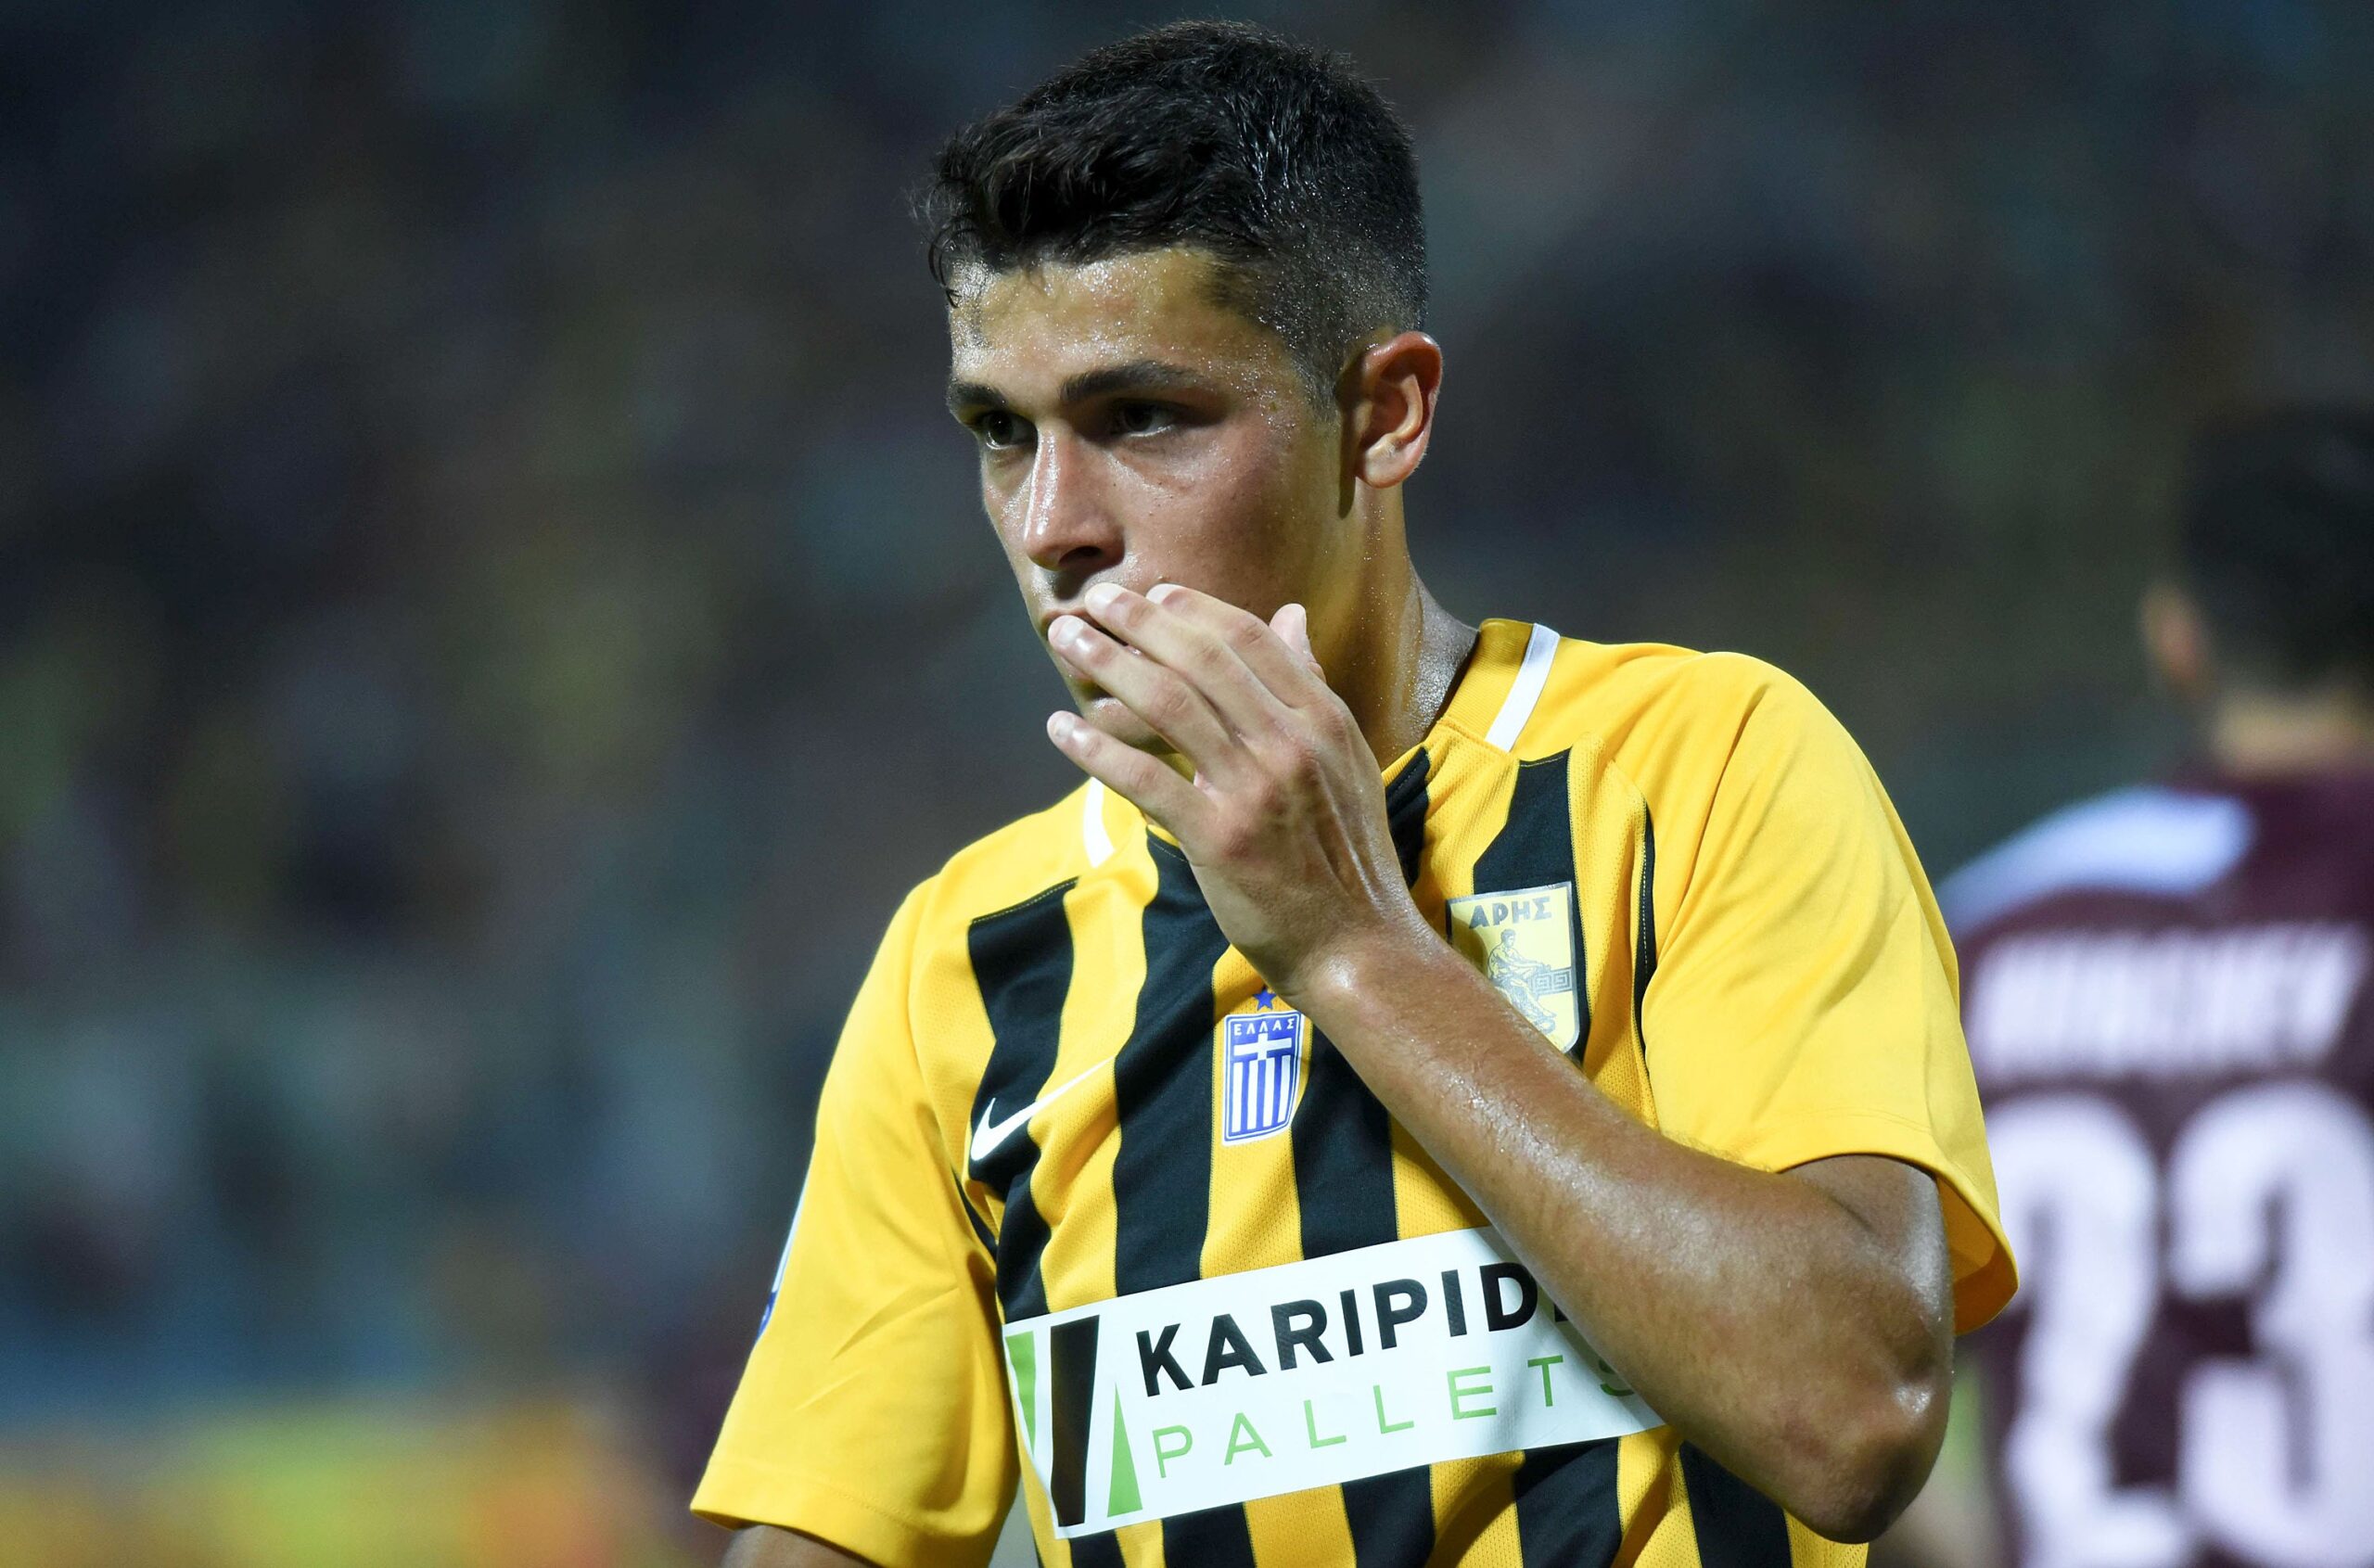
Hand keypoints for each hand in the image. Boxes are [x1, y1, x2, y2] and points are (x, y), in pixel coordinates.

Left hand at [1044, 582, 1430, 1001]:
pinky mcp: (1220, 839)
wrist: (1359, 945)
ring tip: (1066, 642)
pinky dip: (1097, 751)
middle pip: (1200, 659)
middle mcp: (1290, 743)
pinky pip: (1147, 780)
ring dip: (1108, 665)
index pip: (1248, 640)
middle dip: (1138, 620)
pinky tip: (1062, 732)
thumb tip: (1291, 614)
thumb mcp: (1347, 759)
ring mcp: (1255, 790)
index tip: (1151, 593)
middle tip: (1093, 600)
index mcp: (1322, 719)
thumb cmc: (1347, 856)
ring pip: (1168, 704)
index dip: (1192, 609)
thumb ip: (1312, 686)